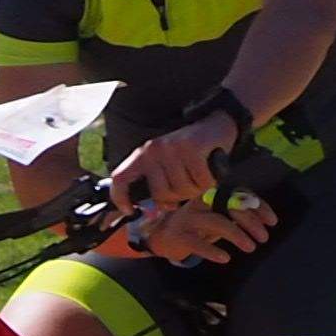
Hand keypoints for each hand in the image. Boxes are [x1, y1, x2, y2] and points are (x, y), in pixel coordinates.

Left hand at [103, 111, 243, 230]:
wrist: (215, 125)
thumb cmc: (189, 152)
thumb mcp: (167, 165)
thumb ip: (158, 185)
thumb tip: (157, 209)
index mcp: (143, 155)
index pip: (120, 178)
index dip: (120, 198)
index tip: (130, 211)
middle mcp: (154, 150)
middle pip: (161, 194)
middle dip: (177, 198)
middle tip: (187, 186)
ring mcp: (173, 149)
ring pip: (182, 190)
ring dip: (196, 189)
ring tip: (198, 174)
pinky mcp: (192, 149)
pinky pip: (201, 182)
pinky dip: (208, 181)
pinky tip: (209, 170)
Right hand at [129, 189, 275, 267]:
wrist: (159, 236)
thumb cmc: (195, 226)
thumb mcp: (216, 216)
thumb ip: (234, 215)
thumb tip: (263, 219)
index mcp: (212, 194)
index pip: (239, 195)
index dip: (257, 207)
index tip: (272, 221)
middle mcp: (201, 202)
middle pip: (230, 206)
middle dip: (250, 222)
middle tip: (263, 238)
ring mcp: (189, 218)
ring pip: (217, 222)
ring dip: (236, 234)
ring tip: (251, 247)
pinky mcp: (180, 236)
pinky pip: (198, 243)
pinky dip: (212, 250)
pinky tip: (226, 257)